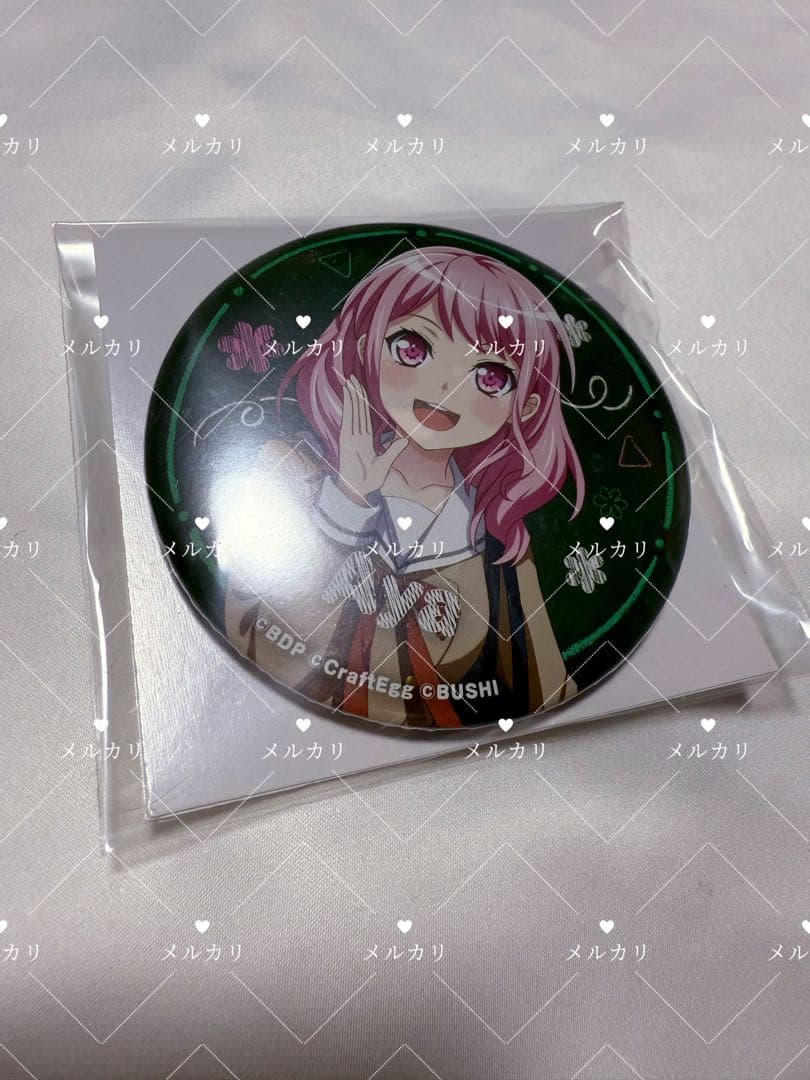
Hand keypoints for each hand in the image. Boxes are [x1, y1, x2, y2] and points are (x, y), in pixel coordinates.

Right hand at [337, 375, 407, 503]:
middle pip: (356, 409)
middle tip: (352, 376)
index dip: (361, 402)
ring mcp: (350, 436)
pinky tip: (348, 393)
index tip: (359, 389)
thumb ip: (394, 450)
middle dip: (354, 393)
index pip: (363, 416)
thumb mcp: (386, 462)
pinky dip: (348, 405)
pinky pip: (348, 417)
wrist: (360, 490)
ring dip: (351, 395)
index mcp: (364, 440)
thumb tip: (404, 439)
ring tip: (350, 379)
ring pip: (352, 410)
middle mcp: (356, 435)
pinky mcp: (346, 438)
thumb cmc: (371, 480)